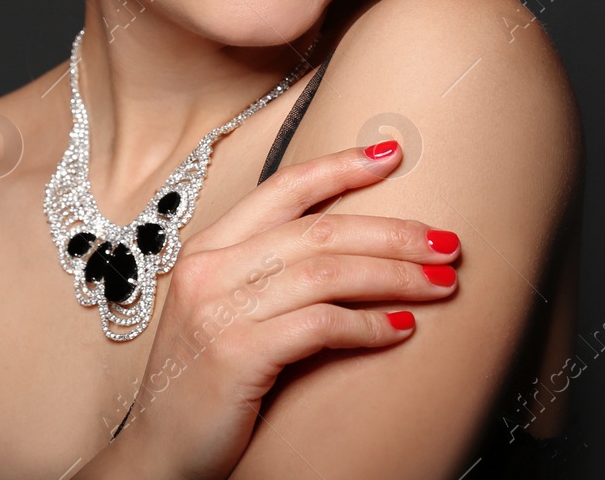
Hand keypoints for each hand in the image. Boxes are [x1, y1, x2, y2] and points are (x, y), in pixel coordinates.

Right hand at [114, 140, 461, 479]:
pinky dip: (369, 324)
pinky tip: (401, 328)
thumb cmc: (203, 382)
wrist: (159, 451)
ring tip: (439, 284)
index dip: (339, 168)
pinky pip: (320, 325)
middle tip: (445, 242)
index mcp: (208, 248)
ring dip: (395, 276)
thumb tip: (353, 249)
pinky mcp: (236, 354)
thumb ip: (268, 274)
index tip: (391, 154)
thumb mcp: (226, 310)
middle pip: (318, 230)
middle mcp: (210, 269)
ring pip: (326, 272)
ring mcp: (220, 310)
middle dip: (392, 232)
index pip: (283, 189)